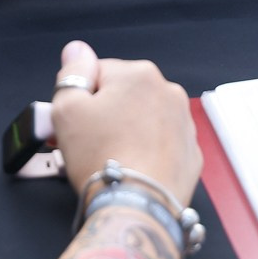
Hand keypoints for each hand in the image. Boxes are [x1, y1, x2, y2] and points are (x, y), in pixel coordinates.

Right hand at [49, 41, 201, 210]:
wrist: (136, 207)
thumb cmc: (102, 157)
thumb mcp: (67, 110)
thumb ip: (70, 74)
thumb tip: (77, 51)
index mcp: (138, 75)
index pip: (97, 74)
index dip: (79, 99)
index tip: (74, 123)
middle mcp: (168, 92)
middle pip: (123, 95)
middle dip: (104, 115)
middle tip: (86, 142)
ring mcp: (184, 123)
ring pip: (143, 119)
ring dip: (126, 132)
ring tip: (108, 158)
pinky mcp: (190, 153)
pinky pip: (160, 144)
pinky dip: (146, 151)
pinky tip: (130, 167)